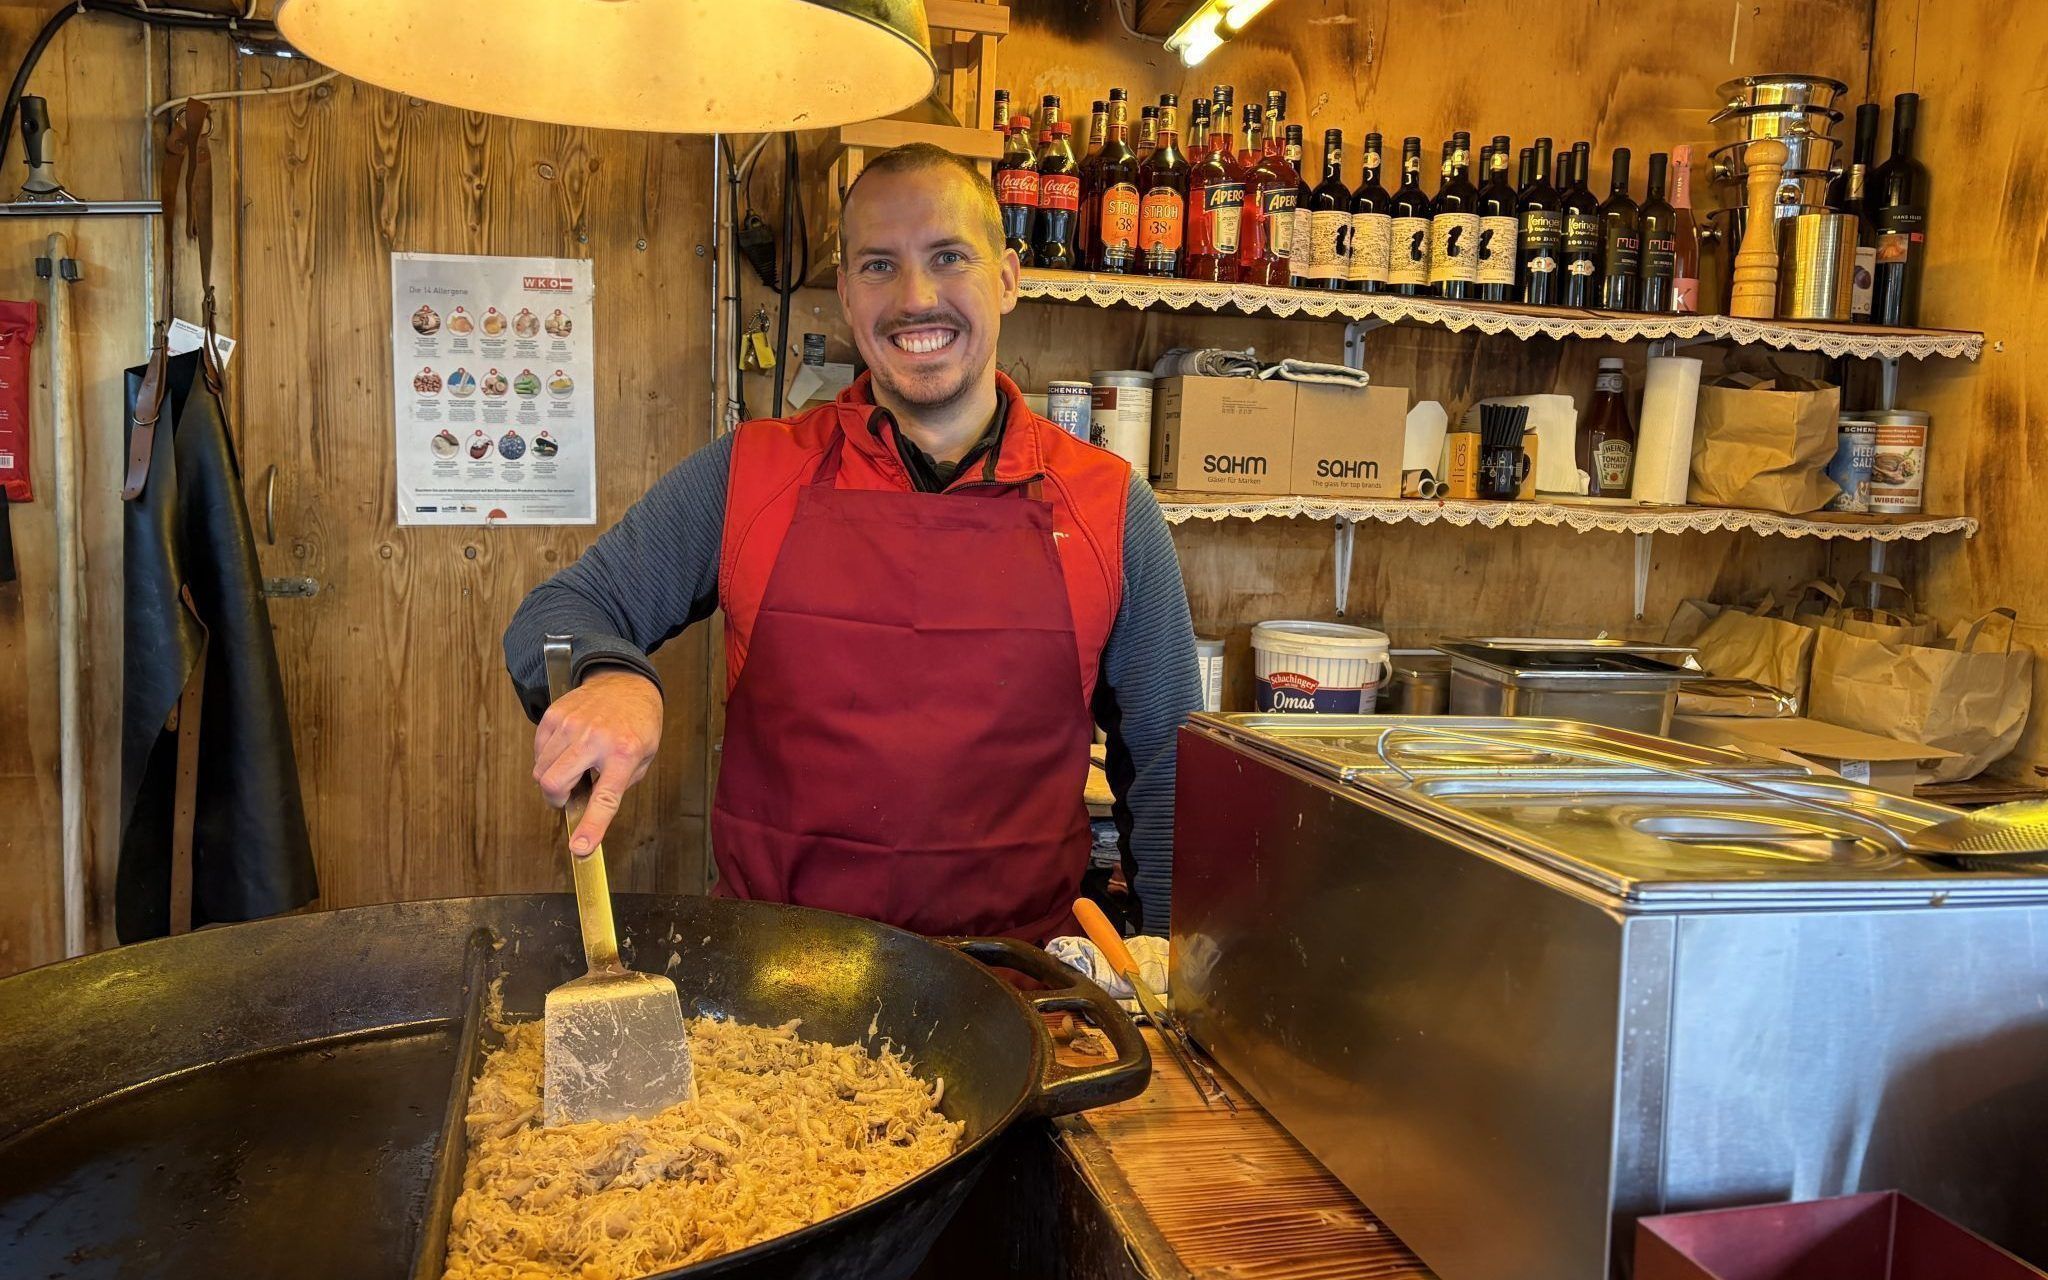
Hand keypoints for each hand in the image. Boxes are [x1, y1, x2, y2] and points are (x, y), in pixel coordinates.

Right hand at [533, 669, 662, 854]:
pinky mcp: (554, 715)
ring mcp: (571, 725)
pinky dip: (548, 759)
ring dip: (553, 778)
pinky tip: (567, 750)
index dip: (591, 827)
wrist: (625, 683)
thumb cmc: (637, 724)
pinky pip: (538, 751)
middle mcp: (594, 739)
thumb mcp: (644, 758)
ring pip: (541, 770)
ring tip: (575, 765)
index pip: (605, 799)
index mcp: (624, 754)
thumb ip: (618, 786)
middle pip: (553, 783)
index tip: (579, 849)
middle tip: (570, 794)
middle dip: (556, 799)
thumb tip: (587, 810)